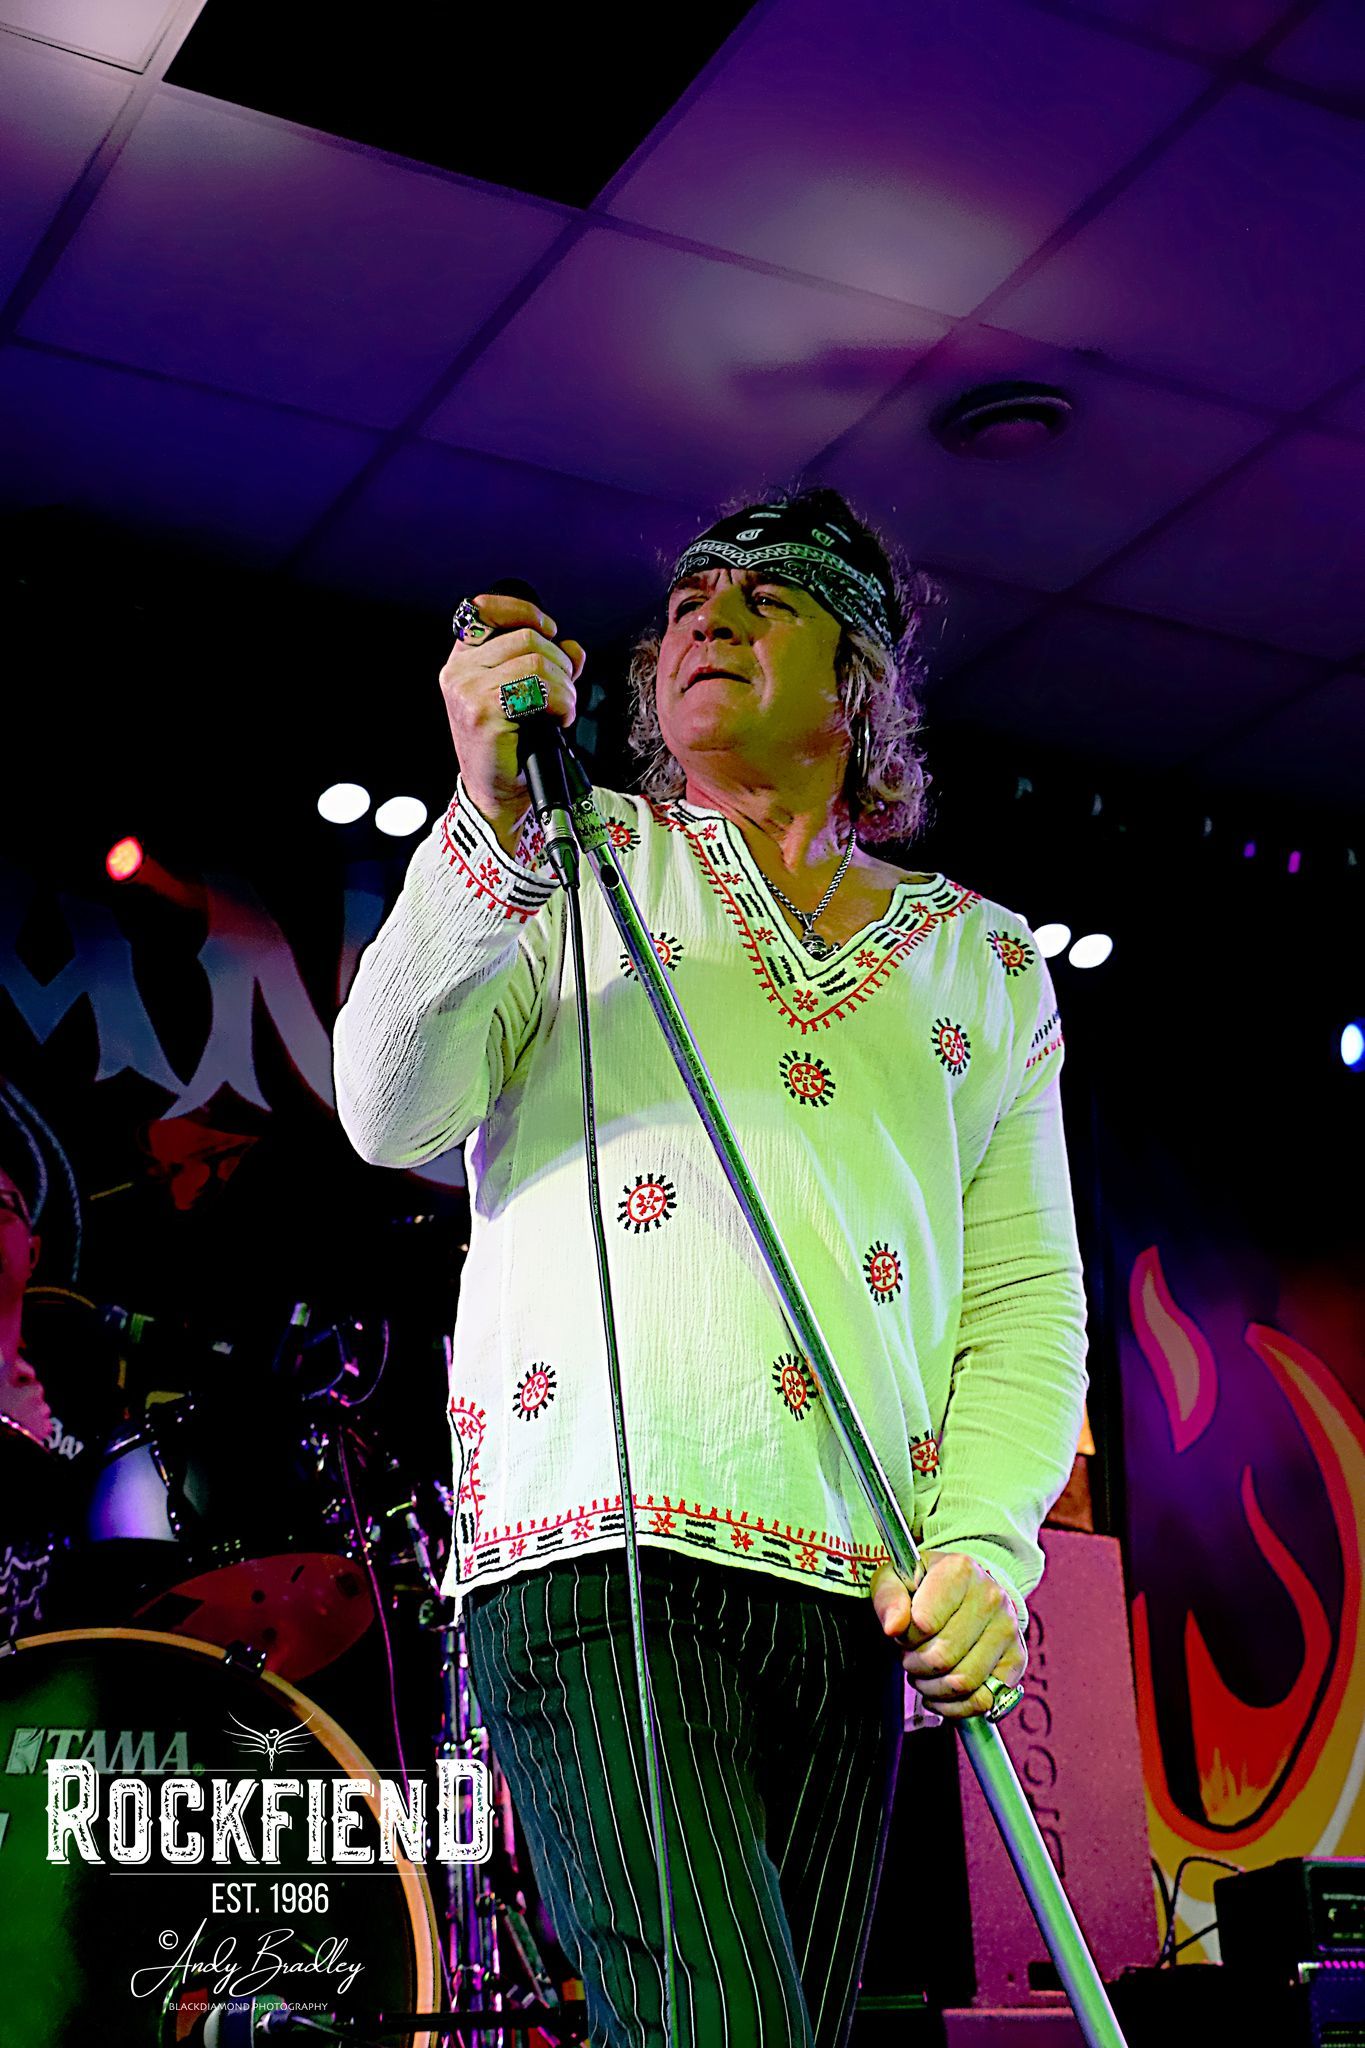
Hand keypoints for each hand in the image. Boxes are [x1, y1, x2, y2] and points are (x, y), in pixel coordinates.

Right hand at [439, 593, 585, 852]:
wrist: (497, 794)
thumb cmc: (510, 748)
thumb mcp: (526, 697)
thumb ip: (548, 665)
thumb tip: (574, 648)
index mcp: (463, 660)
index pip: (485, 609)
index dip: (524, 611)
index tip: (550, 630)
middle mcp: (459, 672)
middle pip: (525, 637)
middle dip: (559, 663)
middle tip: (564, 692)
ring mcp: (468, 692)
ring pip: (535, 661)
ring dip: (563, 686)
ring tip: (562, 709)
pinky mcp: (484, 713)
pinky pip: (537, 689)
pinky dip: (560, 702)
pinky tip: (559, 719)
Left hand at [870, 1550, 1025, 1719]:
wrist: (966, 1589)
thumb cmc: (924, 1586)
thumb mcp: (895, 1579)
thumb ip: (889, 1599)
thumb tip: (893, 1627)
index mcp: (961, 1570)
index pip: (923, 1623)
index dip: (904, 1636)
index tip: (902, 1631)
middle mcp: (991, 1597)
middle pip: (943, 1657)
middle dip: (915, 1665)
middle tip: (909, 1656)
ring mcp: (1008, 1628)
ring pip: (963, 1682)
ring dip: (932, 1688)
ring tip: (924, 1673)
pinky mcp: (1016, 1659)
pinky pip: (984, 1700)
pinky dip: (955, 1707)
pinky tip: (941, 1693)